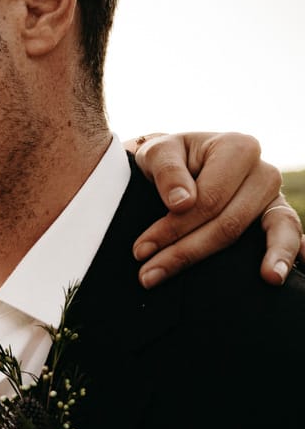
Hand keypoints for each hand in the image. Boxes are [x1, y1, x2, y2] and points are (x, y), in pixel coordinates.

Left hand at [127, 132, 302, 287]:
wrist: (180, 162)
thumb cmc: (168, 157)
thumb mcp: (157, 153)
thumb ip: (167, 171)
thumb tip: (182, 203)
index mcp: (237, 148)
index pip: (208, 199)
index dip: (173, 228)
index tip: (140, 251)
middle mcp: (262, 170)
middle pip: (229, 222)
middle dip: (187, 252)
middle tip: (148, 276)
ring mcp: (273, 195)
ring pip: (265, 233)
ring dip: (259, 260)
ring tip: (264, 280)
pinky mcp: (275, 216)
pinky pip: (288, 233)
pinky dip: (289, 252)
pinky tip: (280, 274)